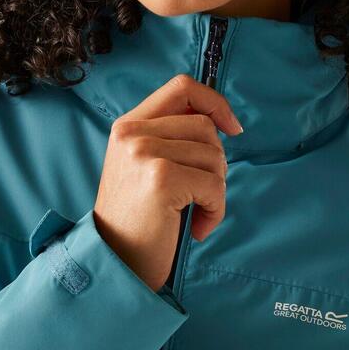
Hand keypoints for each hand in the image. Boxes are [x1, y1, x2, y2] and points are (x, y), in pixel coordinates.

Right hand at [92, 73, 243, 290]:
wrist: (115, 262)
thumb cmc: (139, 218)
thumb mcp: (145, 165)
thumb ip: (172, 137)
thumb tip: (221, 121)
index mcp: (128, 125)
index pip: (182, 87)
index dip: (215, 102)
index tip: (232, 128)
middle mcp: (131, 133)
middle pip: (205, 127)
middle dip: (215, 163)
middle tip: (199, 194)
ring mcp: (144, 153)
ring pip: (214, 157)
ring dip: (215, 191)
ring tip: (194, 213)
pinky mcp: (160, 178)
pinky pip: (214, 185)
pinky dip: (215, 210)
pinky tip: (198, 227)